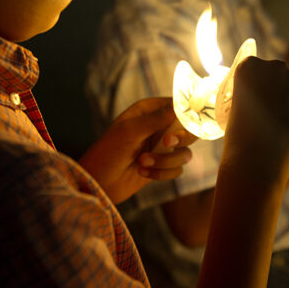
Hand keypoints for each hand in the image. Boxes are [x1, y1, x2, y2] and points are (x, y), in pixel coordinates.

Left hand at [79, 98, 196, 203]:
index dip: (189, 112)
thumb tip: (181, 105)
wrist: (99, 182)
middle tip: (167, 143)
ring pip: (185, 152)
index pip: (179, 104)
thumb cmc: (108, 152)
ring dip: (165, 160)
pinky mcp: (163, 166)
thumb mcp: (130, 131)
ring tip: (142, 162)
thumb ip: (157, 118)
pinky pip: (177, 169)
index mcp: (149, 110)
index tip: (190, 121)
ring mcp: (161, 147)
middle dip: (181, 138)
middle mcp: (158, 126)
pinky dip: (162, 173)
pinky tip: (142, 173)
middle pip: (190, 129)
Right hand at [223, 57, 288, 179]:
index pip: (252, 66)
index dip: (252, 83)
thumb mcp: (236, 107)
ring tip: (279, 122)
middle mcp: (275, 68)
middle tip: (267, 109)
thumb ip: (252, 94)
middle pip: (275, 72)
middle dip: (273, 86)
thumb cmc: (240, 136)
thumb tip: (267, 96)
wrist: (259, 159)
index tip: (251, 97)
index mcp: (249, 66)